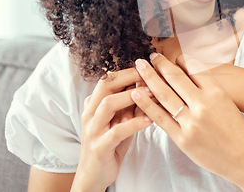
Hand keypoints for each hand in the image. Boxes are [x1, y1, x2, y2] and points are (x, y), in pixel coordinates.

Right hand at [72, 68, 152, 191]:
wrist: (94, 175)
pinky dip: (134, 123)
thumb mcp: (121, 120)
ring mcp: (93, 130)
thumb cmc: (112, 144)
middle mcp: (90, 113)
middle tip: (150, 74)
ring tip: (152, 93)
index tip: (148, 67)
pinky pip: (117, 131)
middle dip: (129, 76)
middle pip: (105, 85)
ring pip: (108, 104)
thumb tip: (152, 85)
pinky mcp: (99, 146)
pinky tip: (150, 120)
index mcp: (94, 104)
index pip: (108, 78)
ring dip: (131, 96)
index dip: (128, 71)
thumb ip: (132, 104)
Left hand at [132, 54, 243, 190]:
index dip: (178, 60)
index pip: (192, 69)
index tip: (169, 56)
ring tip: (140, 67)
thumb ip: (208, 88)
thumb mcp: (226, 102)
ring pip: (164, 95)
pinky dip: (146, 104)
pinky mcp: (183, 138)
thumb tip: (188, 73)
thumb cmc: (237, 130)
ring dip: (149, 78)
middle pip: (175, 78)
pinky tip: (137, 93)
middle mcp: (203, 104)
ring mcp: (192, 122)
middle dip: (160, 65)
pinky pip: (160, 118)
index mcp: (216, 92)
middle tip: (150, 55)